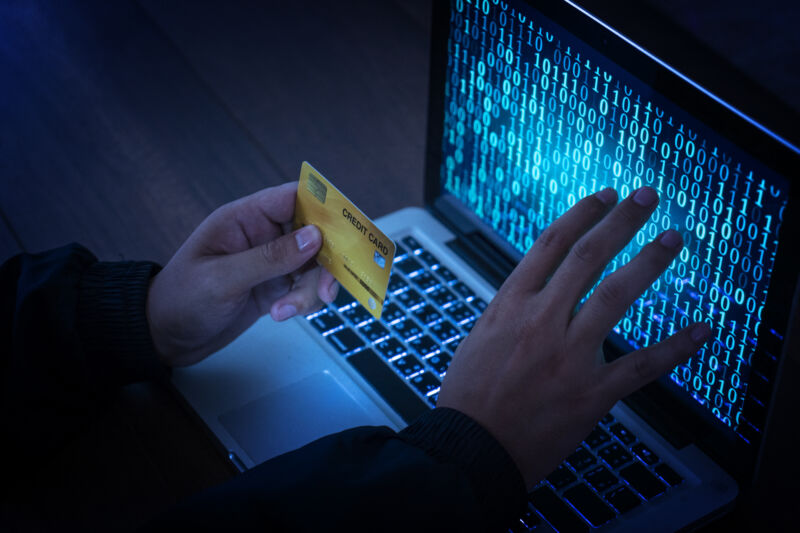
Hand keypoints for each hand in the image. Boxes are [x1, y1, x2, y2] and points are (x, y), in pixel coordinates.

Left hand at [146, 182, 337, 366]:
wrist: (164, 337)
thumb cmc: (181, 299)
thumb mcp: (223, 279)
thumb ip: (270, 257)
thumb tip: (314, 237)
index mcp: (245, 218)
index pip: (293, 197)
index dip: (324, 206)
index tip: (346, 227)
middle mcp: (263, 235)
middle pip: (315, 234)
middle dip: (326, 261)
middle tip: (328, 288)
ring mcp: (271, 262)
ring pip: (315, 266)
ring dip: (312, 289)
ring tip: (288, 310)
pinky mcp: (276, 287)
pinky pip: (306, 287)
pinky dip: (304, 302)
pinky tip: (282, 315)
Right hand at [437, 186, 710, 488]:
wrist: (472, 448)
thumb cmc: (470, 396)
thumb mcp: (481, 337)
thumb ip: (514, 310)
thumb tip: (540, 288)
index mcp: (510, 304)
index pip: (551, 244)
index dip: (582, 215)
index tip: (605, 197)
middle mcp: (540, 320)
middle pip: (587, 257)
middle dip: (621, 221)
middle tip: (647, 197)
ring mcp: (567, 356)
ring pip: (616, 296)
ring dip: (648, 262)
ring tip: (672, 239)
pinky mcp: (590, 393)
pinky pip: (642, 366)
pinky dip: (676, 348)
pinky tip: (701, 330)